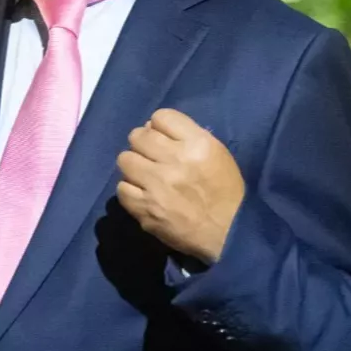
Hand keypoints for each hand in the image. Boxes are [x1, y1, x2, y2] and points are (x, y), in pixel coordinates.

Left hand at [116, 109, 244, 263]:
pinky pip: (121, 189)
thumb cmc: (225, 191)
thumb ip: (186, 137)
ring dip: (133, 166)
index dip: (159, 126)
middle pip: (138, 136)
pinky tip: (142, 194)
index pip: (161, 116)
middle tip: (151, 157)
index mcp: (197, 144)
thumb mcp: (216, 154)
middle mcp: (175, 161)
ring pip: (125, 160)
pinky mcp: (145, 209)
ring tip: (145, 176)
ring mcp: (157, 185)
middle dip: (143, 144)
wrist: (229, 234)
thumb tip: (151, 128)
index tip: (162, 138)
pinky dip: (130, 190)